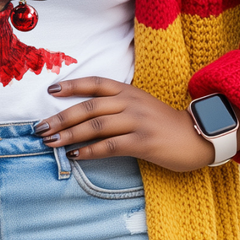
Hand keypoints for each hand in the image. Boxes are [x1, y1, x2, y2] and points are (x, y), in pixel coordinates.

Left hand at [33, 77, 239, 172]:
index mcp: (129, 91)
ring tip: (51, 143)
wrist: (199, 136)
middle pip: (89, 107)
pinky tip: (76, 156)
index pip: (96, 83)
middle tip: (40, 127)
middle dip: (61, 117)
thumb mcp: (141, 105)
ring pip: (96, 126)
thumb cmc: (165, 124)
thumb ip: (117, 105)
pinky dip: (90, 151)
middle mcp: (132, 103)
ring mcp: (138, 122)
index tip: (51, 90)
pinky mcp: (144, 142)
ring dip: (69, 135)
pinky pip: (111, 146)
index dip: (72, 85)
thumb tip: (84, 114)